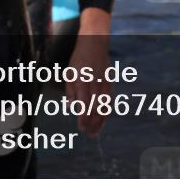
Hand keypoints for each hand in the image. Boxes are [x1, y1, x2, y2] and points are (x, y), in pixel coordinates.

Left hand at [65, 8, 111, 137]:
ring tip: (97, 131)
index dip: (83, 117)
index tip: (81, 128)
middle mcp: (95, 82)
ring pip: (104, 104)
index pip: (84, 103)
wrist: (94, 43)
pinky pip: (110, 98)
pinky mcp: (110, 81)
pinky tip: (104, 118)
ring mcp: (104, 81)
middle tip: (90, 135)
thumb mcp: (69, 72)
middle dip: (93, 122)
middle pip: (95, 106)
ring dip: (101, 119)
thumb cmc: (79, 59)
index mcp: (83, 80)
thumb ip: (70, 90)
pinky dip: (107, 110)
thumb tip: (71, 107)